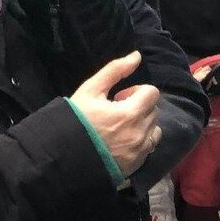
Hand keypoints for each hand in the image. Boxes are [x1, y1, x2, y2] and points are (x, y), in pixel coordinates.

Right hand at [70, 52, 160, 177]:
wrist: (65, 154)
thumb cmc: (76, 118)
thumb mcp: (90, 89)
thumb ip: (115, 70)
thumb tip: (136, 56)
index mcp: (130, 113)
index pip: (152, 93)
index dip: (136, 91)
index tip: (119, 97)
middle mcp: (140, 133)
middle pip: (154, 110)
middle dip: (139, 106)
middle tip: (116, 110)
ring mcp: (140, 151)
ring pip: (155, 129)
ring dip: (142, 124)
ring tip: (121, 127)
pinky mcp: (137, 164)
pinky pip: (150, 147)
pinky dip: (141, 141)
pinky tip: (122, 140)